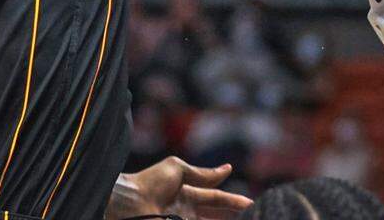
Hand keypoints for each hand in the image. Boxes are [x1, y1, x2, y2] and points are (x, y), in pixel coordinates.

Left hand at [107, 158, 250, 219]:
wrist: (129, 200)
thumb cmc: (150, 182)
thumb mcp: (178, 170)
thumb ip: (202, 174)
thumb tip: (228, 169)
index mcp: (190, 194)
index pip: (218, 199)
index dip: (235, 202)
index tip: (252, 204)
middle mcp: (188, 212)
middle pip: (217, 216)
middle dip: (236, 216)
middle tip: (255, 215)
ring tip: (248, 218)